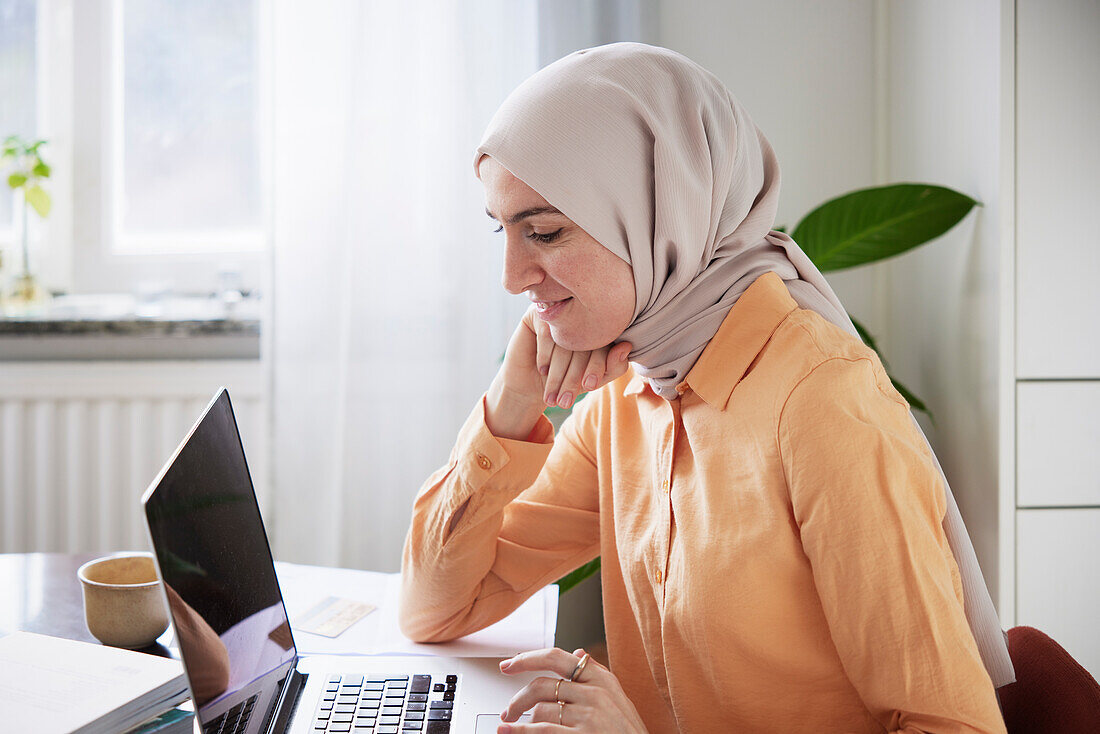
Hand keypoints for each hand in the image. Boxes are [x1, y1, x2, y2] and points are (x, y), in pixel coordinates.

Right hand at [486, 308, 631, 439]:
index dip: (596, 366)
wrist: (530, 382)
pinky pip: (545, 332)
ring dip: (557, 372)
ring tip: (552, 396)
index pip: (601, 345)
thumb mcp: (592, 379)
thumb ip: (613, 367)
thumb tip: (626, 347)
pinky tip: (543, 370)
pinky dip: (545, 354)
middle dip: (573, 377)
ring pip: (561, 342)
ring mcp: (556, 312)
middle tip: (566, 401)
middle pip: (580, 345)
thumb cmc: (566, 379)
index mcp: (598, 326)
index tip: (589, 387)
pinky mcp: (536, 313)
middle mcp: (578, 315)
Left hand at [497, 647, 647, 732]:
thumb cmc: (629, 733)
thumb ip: (597, 674)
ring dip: (523, 721)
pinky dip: (521, 731)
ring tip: (516, 729)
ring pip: (541, 709)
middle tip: (507, 710)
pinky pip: (543, 729)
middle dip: (518, 697)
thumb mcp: (619, 698)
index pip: (557, 657)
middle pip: (542, 684)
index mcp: (602, 679)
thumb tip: (577, 653)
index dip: (527, 658)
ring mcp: (590, 716)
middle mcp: (595, 693)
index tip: (509, 665)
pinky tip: (508, 732)